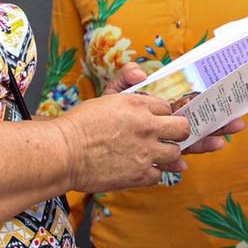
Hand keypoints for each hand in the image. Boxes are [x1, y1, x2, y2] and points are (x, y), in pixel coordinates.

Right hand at [52, 93, 190, 193]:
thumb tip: (141, 73)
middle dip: (176, 132)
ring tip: (152, 154)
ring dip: (166, 154)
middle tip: (165, 136)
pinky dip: (151, 172)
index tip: (155, 120)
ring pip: (175, 153)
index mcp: (139, 104)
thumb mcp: (105, 96)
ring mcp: (146, 152)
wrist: (64, 153)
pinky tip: (139, 167)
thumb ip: (124, 80)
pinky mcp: (140, 175)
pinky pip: (160, 174)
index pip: (168, 107)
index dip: (162, 114)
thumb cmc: (80, 125)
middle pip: (183, 128)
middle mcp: (147, 127)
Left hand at [105, 62, 246, 154]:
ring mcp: (160, 145)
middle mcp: (166, 128)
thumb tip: (139, 71)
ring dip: (205, 143)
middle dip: (217, 122)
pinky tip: (181, 165)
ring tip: (221, 142)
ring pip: (189, 144)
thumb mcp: (114, 93)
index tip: (224, 98)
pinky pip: (166, 163)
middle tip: (237, 122)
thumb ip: (125, 78)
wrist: (78, 143)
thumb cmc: (99, 116)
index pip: (191, 104)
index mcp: (162, 109)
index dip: (208, 101)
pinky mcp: (150, 162)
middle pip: (197, 123)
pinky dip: (174, 164)